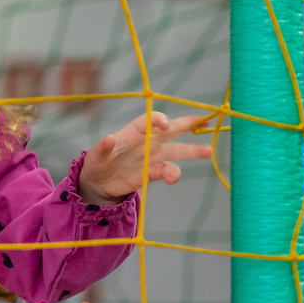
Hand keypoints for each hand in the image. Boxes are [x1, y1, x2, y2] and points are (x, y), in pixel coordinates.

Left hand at [78, 112, 210, 204]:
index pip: (149, 120)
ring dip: (193, 150)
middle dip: (189, 124)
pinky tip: (171, 179)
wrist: (99, 182)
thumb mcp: (95, 155)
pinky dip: (173, 174)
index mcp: (134, 131)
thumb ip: (103, 148)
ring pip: (177, 150)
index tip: (165, 124)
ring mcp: (154, 156)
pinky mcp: (155, 172)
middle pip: (172, 129)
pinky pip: (169, 171)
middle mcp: (148, 141)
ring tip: (207, 151)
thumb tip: (109, 138)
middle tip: (206, 121)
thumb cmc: (97, 162)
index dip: (158, 120)